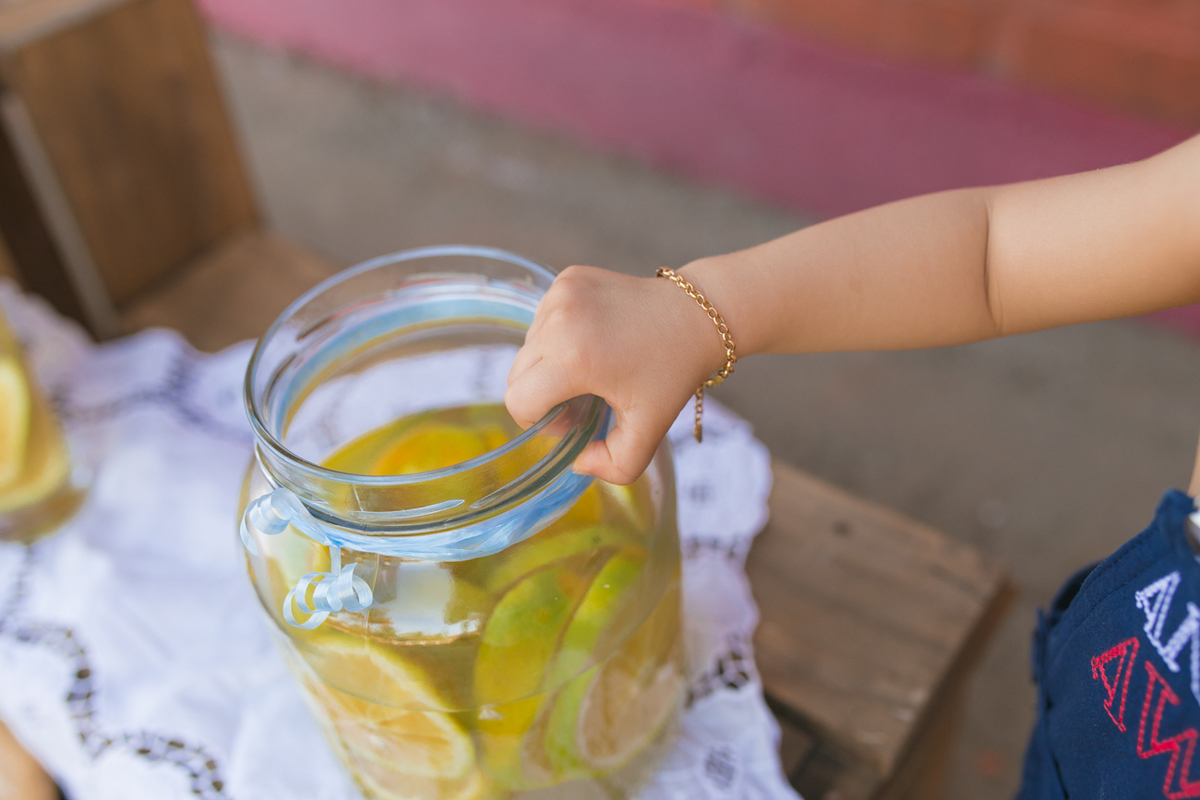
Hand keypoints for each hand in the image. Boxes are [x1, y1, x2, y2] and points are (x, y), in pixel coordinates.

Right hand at [505, 265, 725, 483]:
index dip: (540, 420)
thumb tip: (579, 461)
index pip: (519, 401)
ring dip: (550, 364)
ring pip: (528, 347)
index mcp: (574, 359)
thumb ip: (613, 467)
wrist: (697, 316)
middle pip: (517, 374)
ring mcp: (563, 293)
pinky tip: (594, 339)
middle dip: (542, 395)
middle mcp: (560, 320)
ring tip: (592, 367)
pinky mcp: (568, 278)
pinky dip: (558, 336)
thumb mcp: (648, 433)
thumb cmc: (672, 375)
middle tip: (583, 397)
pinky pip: (542, 320)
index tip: (573, 418)